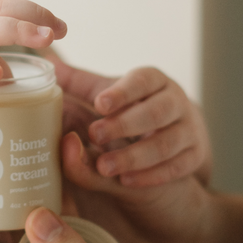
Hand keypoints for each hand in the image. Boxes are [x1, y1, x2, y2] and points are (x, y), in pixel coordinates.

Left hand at [55, 61, 211, 187]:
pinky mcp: (196, 155)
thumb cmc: (134, 107)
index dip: (123, 92)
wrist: (180, 130)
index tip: (100, 104)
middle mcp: (176, 100)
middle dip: (125, 125)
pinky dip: (153, 174)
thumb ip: (79, 82)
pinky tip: (128, 181)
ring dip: (136, 156)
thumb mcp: (110, 91)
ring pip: (167, 142)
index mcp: (154, 79)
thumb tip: (46, 62)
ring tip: (106, 167)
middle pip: (155, 111)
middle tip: (96, 136)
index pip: (142, 80)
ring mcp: (189, 128)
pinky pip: (178, 166)